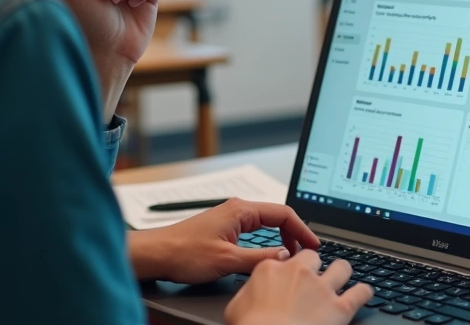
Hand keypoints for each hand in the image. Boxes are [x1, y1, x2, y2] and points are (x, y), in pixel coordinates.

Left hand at [129, 199, 320, 284]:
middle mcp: (237, 209)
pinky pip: (254, 231)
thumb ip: (260, 260)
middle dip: (295, 234)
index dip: (302, 230)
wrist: (156, 254)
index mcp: (241, 210)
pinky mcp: (224, 228)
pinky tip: (269, 255)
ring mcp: (230, 218)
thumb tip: (285, 259)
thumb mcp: (227, 260)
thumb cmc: (184, 253)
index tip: (314, 245)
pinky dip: (267, 242)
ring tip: (292, 256)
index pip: (283, 213)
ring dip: (281, 238)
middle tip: (306, 253)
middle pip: (277, 217)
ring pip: (266, 224)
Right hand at [225, 251, 372, 324]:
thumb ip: (248, 292)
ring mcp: (321, 289)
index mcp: (271, 269)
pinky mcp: (340, 308)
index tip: (290, 276)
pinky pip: (361, 292)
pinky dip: (364, 292)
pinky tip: (364, 293)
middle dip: (316, 266)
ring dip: (342, 272)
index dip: (288, 269)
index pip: (284, 259)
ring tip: (342, 278)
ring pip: (342, 267)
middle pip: (314, 257)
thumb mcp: (235, 307)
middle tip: (313, 278)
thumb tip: (253, 291)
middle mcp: (299, 273)